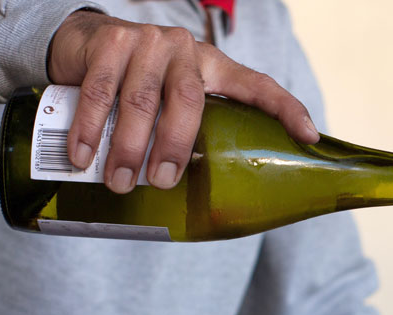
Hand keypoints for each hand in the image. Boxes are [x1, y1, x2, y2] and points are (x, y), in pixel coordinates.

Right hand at [46, 10, 319, 193]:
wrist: (87, 42)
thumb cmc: (143, 83)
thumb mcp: (176, 99)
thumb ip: (196, 130)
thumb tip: (219, 196)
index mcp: (215, 67)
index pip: (259, 86)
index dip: (287, 110)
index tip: (309, 138)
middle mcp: (186, 50)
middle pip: (188, 102)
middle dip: (174, 147)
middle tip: (160, 183)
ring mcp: (147, 42)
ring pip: (140, 100)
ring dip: (128, 147)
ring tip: (120, 182)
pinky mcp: (109, 42)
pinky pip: (100, 92)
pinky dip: (89, 129)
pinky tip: (82, 157)